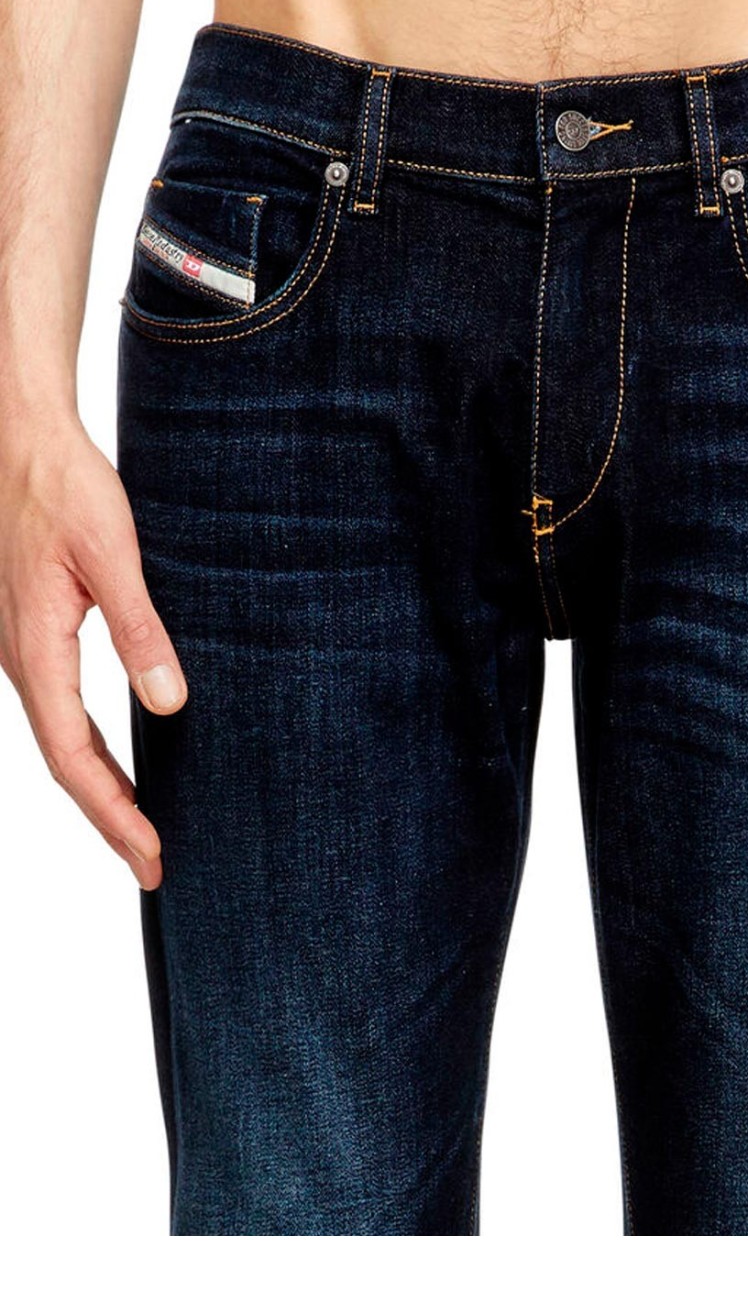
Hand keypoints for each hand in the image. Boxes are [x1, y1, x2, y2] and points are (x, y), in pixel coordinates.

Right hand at [0, 413, 187, 888]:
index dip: (115, 814)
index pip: (76, 758)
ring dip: (100, 789)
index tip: (153, 856)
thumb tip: (168, 703)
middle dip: (110, 819)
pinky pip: (59, 712)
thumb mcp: (112, 554)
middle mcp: (22, 660)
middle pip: (66, 764)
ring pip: (60, 741)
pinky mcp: (34, 634)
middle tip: (154, 866)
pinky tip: (118, 762)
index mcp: (36, 650)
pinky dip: (90, 751)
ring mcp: (24, 650)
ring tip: (140, 829)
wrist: (22, 439)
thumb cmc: (62, 486)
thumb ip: (140, 628)